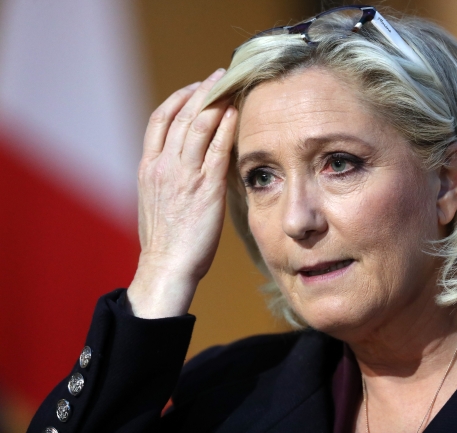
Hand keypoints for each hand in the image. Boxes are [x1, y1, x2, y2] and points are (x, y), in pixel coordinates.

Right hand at [127, 69, 237, 317]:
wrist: (166, 265)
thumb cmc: (165, 240)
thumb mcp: (155, 201)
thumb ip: (166, 178)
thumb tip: (182, 165)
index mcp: (148, 167)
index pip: (159, 120)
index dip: (176, 100)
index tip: (192, 89)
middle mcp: (163, 165)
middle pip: (180, 115)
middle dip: (200, 91)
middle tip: (217, 76)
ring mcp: (184, 174)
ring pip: (198, 125)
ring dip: (215, 100)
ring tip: (229, 84)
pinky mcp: (206, 187)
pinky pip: (217, 148)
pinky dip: (226, 126)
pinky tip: (236, 112)